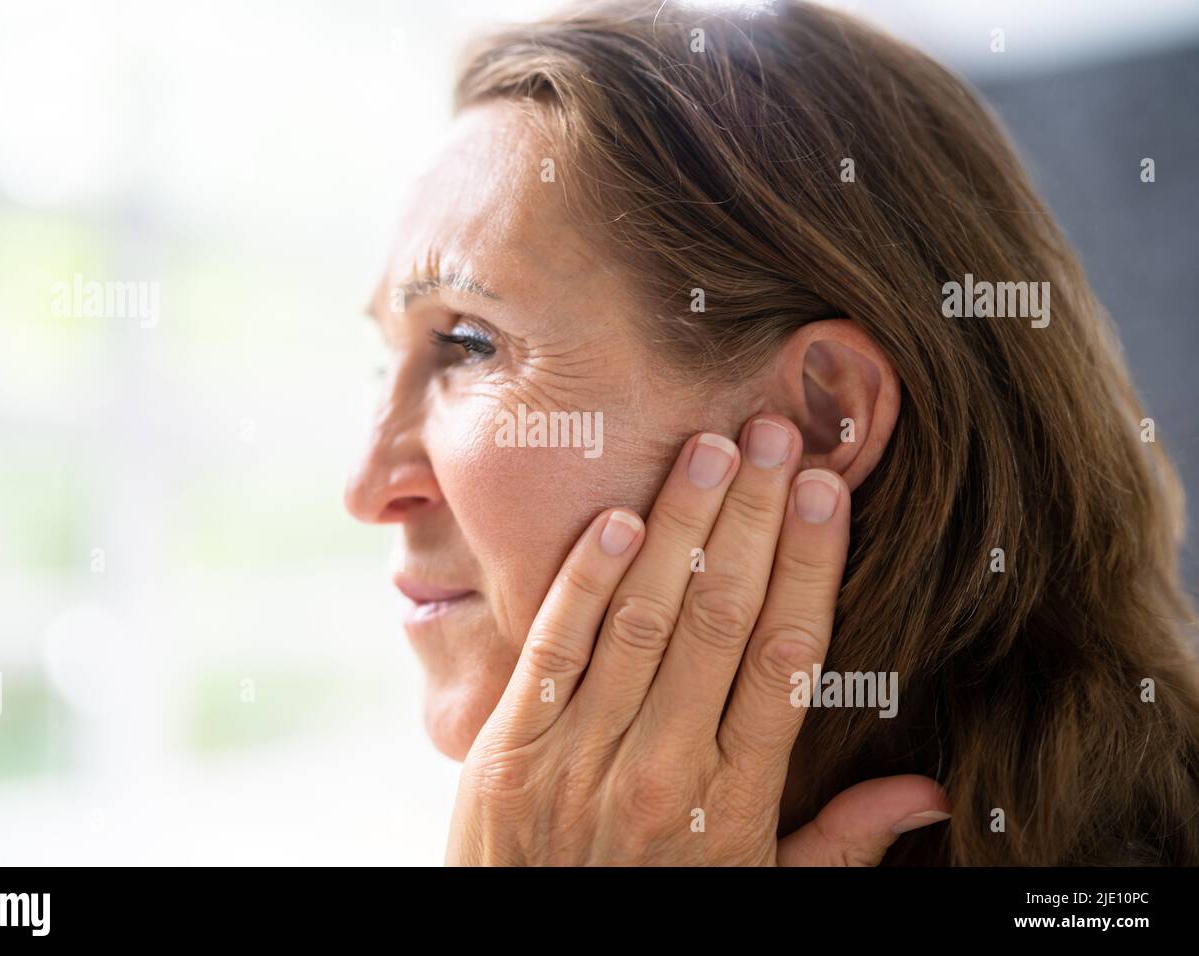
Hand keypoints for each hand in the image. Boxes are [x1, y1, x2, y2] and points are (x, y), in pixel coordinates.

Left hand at [445, 415, 949, 865]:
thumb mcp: (760, 890)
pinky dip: (584, 579)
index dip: (809, 565)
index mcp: (735, 796)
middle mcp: (665, 764)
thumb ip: (841, 841)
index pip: (788, 658)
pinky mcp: (512, 746)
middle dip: (753, 518)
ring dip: (681, 525)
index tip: (826, 493)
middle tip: (775, 435)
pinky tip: (616, 517)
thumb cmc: (658, 911)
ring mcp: (583, 753)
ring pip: (644, 617)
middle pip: (721, 618)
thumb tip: (931, 794)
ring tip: (711, 449)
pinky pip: (554, 648)